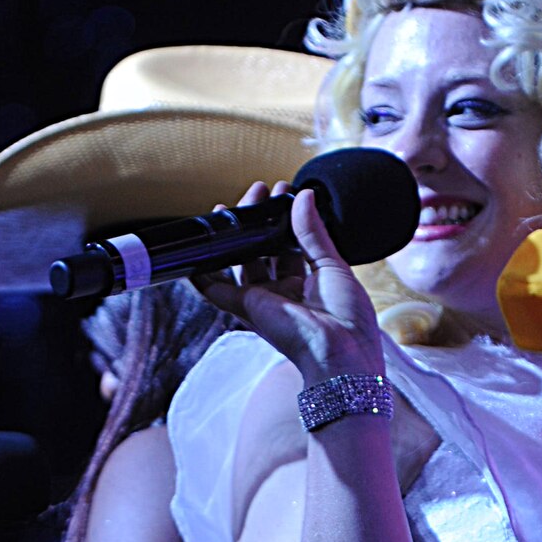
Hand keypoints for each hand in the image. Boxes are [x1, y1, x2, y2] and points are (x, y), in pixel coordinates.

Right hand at [194, 182, 384, 387]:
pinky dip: (202, 276)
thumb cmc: (348, 318)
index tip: (282, 192)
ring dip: (234, 235)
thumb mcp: (333, 265)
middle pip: (263, 250)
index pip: (289, 246)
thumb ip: (314, 232)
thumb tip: (304, 196)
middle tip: (258, 191)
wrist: (340, 350)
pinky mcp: (248, 307)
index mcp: (308, 285)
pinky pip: (217, 291)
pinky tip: (193, 257)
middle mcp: (284, 293)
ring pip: (241, 262)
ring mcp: (264, 300)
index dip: (283, 220)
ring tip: (230, 206)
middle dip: (258, 220)